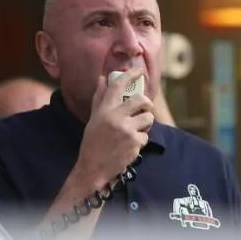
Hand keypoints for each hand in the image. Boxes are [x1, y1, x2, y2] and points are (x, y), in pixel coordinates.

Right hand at [73, 68, 154, 187]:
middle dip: (146, 103)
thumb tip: (103, 78)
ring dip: (145, 124)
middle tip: (144, 108)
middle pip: (140, 100)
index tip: (139, 71)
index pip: (118, 86)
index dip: (130, 75)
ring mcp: (126, 129)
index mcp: (104, 110)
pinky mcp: (135, 142)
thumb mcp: (94, 118)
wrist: (93, 168)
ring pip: (148, 118)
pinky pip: (146, 136)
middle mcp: (115, 117)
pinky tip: (130, 146)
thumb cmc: (92, 142)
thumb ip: (100, 98)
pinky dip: (140, 140)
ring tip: (135, 131)